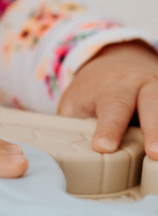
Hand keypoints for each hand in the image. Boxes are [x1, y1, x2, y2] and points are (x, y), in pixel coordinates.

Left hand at [58, 41, 157, 158]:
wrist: (115, 62)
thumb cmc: (92, 90)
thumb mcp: (74, 103)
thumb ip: (73, 125)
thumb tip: (67, 151)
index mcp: (111, 88)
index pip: (110, 108)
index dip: (108, 128)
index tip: (103, 147)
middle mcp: (140, 86)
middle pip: (150, 104)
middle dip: (153, 129)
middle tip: (154, 153)